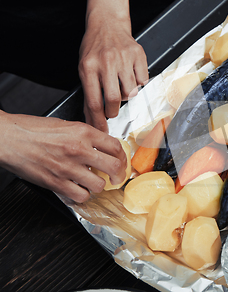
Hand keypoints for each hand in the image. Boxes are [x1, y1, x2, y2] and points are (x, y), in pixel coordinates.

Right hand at [0, 112, 126, 202]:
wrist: (7, 138)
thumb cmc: (32, 130)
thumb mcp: (66, 124)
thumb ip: (86, 136)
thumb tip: (102, 147)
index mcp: (83, 132)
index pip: (116, 146)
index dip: (122, 157)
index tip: (121, 163)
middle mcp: (79, 149)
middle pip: (114, 167)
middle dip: (118, 175)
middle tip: (115, 178)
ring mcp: (68, 167)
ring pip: (99, 185)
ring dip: (98, 186)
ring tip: (92, 183)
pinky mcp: (56, 182)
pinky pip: (80, 196)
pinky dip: (81, 196)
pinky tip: (77, 190)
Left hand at [79, 16, 147, 132]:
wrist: (107, 23)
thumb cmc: (94, 48)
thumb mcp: (84, 68)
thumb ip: (88, 93)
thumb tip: (91, 119)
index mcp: (88, 67)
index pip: (94, 101)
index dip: (98, 120)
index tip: (102, 130)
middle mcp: (106, 62)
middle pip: (113, 99)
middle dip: (113, 112)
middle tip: (111, 111)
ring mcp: (123, 57)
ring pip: (130, 92)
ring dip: (126, 96)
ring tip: (121, 87)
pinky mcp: (138, 54)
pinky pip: (143, 80)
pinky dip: (138, 83)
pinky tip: (131, 75)